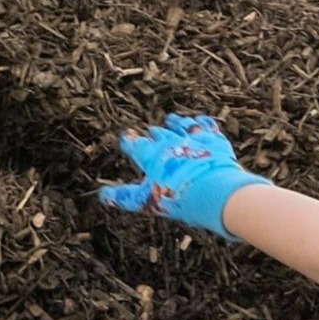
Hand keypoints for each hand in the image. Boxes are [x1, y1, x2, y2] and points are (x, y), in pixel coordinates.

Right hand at [99, 114, 267, 238]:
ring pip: (182, 126)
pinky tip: (200, 121)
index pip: (136, 145)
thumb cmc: (178, 197)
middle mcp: (171, 142)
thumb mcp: (147, 200)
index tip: (125, 138)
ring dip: (176, 122)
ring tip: (171, 119)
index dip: (130, 142)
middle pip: (159, 135)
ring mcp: (193, 139)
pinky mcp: (214, 140)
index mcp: (152, 155)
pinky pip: (206, 126)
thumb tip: (103, 196)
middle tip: (150, 131)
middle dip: (153, 134)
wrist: (215, 191)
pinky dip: (201, 123)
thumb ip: (126, 197)